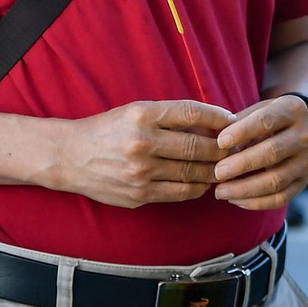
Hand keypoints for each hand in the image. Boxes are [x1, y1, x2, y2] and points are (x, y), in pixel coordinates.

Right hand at [47, 99, 232, 208]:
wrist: (69, 157)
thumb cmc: (108, 130)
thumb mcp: (136, 111)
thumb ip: (171, 117)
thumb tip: (214, 124)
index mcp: (143, 115)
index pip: (193, 113)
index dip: (218, 117)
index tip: (233, 120)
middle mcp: (143, 143)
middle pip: (199, 147)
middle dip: (224, 148)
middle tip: (237, 148)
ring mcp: (141, 172)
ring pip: (193, 173)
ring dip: (215, 170)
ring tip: (226, 166)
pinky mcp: (139, 195)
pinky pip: (180, 193)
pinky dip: (198, 188)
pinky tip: (205, 181)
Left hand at [212, 95, 307, 210]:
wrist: (299, 127)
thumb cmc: (268, 119)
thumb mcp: (256, 111)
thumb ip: (236, 123)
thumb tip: (210, 141)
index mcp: (293, 110)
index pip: (266, 121)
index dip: (242, 132)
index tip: (220, 142)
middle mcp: (305, 136)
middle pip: (272, 153)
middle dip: (241, 165)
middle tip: (217, 172)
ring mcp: (307, 161)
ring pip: (276, 181)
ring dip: (245, 189)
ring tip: (220, 191)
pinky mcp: (303, 182)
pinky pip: (281, 198)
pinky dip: (256, 203)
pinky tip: (235, 200)